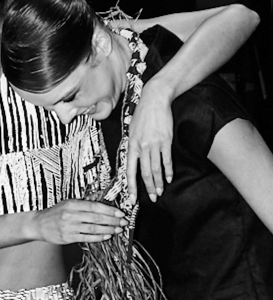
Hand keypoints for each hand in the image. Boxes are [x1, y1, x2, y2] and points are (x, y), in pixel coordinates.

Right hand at [32, 199, 127, 244]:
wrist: (39, 224)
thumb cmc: (55, 213)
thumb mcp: (68, 203)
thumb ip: (84, 202)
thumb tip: (102, 199)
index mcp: (72, 204)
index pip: (94, 206)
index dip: (109, 210)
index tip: (120, 213)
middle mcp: (70, 214)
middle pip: (96, 218)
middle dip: (112, 220)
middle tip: (124, 222)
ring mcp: (69, 227)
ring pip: (93, 228)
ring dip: (108, 229)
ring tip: (118, 230)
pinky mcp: (68, 237)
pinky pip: (86, 238)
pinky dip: (98, 237)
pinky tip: (107, 236)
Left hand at [127, 80, 173, 203]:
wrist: (155, 100)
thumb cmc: (142, 114)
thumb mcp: (132, 129)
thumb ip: (132, 144)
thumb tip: (133, 157)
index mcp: (131, 145)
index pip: (130, 170)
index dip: (131, 186)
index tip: (132, 198)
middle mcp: (142, 147)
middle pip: (144, 173)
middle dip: (148, 188)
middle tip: (152, 198)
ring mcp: (154, 145)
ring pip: (156, 169)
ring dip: (159, 182)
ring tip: (160, 191)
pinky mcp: (166, 141)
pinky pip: (167, 160)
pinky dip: (168, 171)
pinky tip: (169, 178)